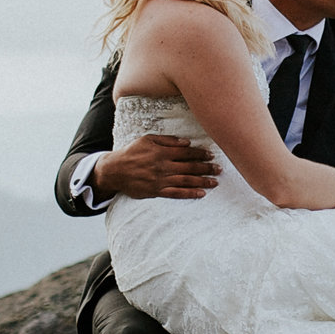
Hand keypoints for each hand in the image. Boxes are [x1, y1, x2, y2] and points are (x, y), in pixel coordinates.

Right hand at [94, 135, 220, 200]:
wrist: (115, 170)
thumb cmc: (132, 152)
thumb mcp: (148, 139)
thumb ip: (168, 140)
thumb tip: (187, 142)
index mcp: (162, 152)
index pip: (187, 152)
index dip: (201, 153)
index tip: (212, 155)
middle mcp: (163, 166)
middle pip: (190, 167)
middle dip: (206, 167)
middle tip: (220, 169)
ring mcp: (160, 180)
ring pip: (186, 180)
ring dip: (202, 181)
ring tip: (215, 182)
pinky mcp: (156, 191)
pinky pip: (176, 193)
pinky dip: (190, 194)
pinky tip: (201, 194)